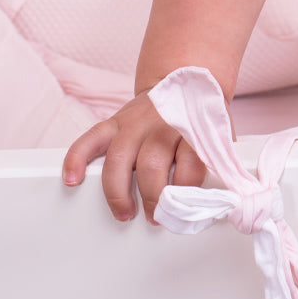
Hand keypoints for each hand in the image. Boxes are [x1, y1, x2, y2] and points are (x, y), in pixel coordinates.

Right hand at [61, 90, 208, 222]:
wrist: (187, 81)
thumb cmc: (201, 119)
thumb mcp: (218, 136)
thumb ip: (218, 162)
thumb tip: (225, 197)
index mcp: (193, 130)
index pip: (190, 166)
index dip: (187, 194)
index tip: (186, 211)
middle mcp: (162, 124)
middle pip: (152, 165)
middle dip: (152, 198)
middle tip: (155, 217)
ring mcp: (135, 122)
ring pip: (120, 158)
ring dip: (118, 191)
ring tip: (125, 212)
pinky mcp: (115, 120)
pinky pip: (90, 138)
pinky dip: (77, 158)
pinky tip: (73, 179)